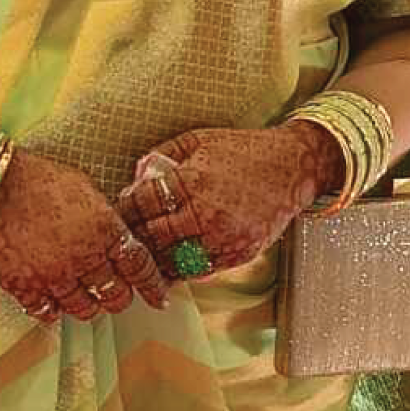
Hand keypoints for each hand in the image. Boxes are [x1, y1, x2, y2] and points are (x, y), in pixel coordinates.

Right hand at [0, 148, 169, 324]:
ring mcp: (54, 276)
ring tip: (81, 291)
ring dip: (87, 303)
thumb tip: (118, 240)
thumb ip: (106, 219)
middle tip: (114, 292)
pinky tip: (52, 297)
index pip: (139, 267)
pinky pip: (48, 314)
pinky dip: (53, 309)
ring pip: (84, 309)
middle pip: (116, 296)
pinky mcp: (26, 287)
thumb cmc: (42, 180)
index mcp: (104, 229)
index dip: (152, 286)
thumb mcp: (86, 189)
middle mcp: (84, 257)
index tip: (158, 298)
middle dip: (119, 296)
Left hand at [114, 125, 334, 279]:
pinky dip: (182, 270)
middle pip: (154, 236)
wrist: (290, 168)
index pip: (144, 202)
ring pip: (174, 260)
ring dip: (155, 261)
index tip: (118, 211)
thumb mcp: (198, 140)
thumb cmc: (241, 150)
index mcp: (191, 182)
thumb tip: (136, 175)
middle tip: (120, 241)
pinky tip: (170, 265)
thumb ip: (163, 155)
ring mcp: (223, 238)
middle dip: (135, 238)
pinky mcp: (238, 254)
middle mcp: (205, 214)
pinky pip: (201, 270)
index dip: (127, 208)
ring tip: (140, 260)